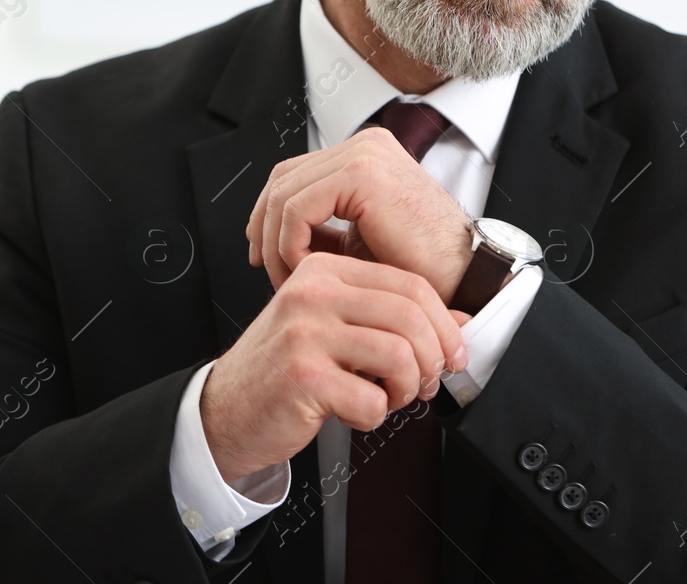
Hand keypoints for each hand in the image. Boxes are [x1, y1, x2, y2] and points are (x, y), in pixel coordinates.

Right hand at [200, 251, 468, 483]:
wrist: (225, 409)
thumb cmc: (285, 369)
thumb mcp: (337, 329)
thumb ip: (390, 320)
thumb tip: (461, 323)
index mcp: (325, 270)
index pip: (409, 284)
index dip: (444, 324)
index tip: (453, 355)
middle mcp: (313, 292)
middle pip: (410, 316)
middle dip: (432, 359)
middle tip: (426, 384)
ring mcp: (305, 332)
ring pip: (399, 355)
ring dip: (407, 389)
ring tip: (389, 398)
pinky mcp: (302, 377)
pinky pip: (372, 400)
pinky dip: (374, 416)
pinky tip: (354, 413)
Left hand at [245, 126, 473, 303]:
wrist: (465, 276)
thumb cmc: (420, 267)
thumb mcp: (359, 240)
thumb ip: (322, 228)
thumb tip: (271, 234)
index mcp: (366, 152)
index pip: (294, 174)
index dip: (268, 215)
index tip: (264, 255)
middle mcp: (365, 143)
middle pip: (282, 178)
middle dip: (265, 227)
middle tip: (265, 268)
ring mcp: (364, 153)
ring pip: (283, 194)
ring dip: (276, 243)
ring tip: (291, 279)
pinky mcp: (363, 173)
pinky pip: (297, 208)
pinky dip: (289, 244)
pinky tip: (306, 271)